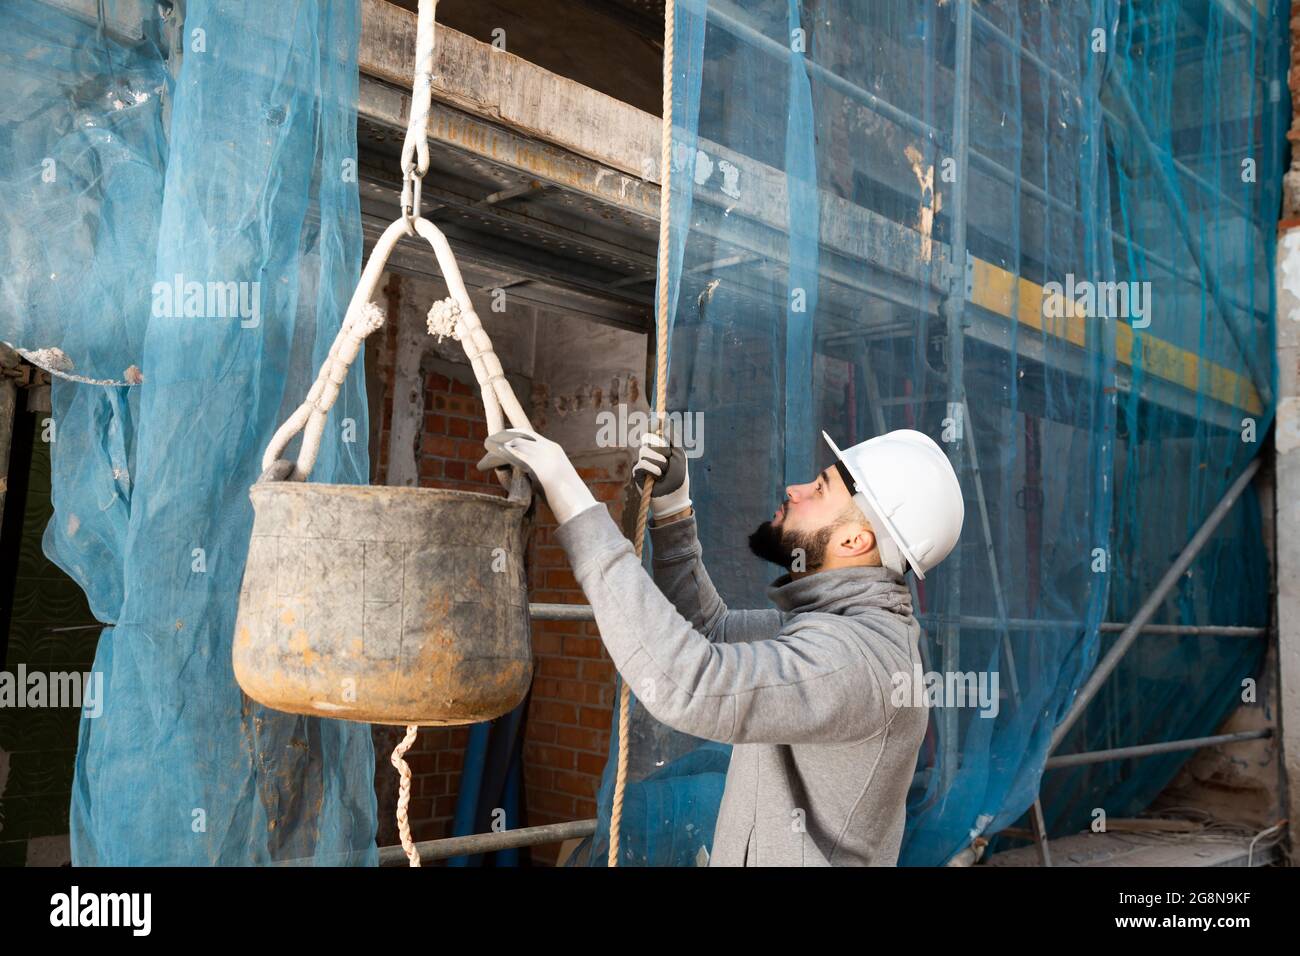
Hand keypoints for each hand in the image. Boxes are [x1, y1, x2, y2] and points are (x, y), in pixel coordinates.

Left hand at [479, 428, 597, 525]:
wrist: (579, 508)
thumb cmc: (567, 500)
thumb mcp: (551, 480)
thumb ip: (537, 472)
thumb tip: (522, 475)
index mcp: (554, 450)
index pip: (529, 434)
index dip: (512, 433)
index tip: (499, 438)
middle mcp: (549, 449)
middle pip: (520, 436)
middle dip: (502, 438)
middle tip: (487, 444)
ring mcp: (545, 457)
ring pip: (515, 445)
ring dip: (498, 448)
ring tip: (485, 455)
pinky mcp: (539, 468)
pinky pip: (514, 457)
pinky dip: (499, 457)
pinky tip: (489, 461)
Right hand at [632, 429, 690, 519]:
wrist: (674, 497)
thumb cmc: (679, 477)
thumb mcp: (679, 455)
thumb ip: (673, 439)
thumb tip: (665, 421)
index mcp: (660, 447)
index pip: (652, 431)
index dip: (653, 424)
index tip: (658, 418)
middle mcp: (649, 452)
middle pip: (648, 438)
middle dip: (661, 447)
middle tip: (669, 458)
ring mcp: (642, 462)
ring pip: (645, 451)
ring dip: (659, 461)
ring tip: (664, 472)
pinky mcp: (637, 472)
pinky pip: (642, 463)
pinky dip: (653, 469)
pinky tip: (658, 476)